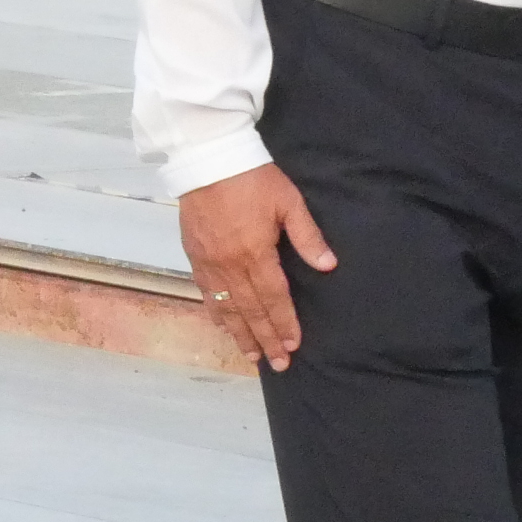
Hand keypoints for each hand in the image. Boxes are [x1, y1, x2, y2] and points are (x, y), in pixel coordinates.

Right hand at [178, 161, 336, 370]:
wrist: (206, 157)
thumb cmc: (253, 178)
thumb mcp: (288, 201)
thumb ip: (307, 236)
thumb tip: (328, 266)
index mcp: (255, 252)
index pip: (273, 298)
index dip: (284, 323)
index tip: (294, 345)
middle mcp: (229, 263)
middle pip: (250, 309)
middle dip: (265, 339)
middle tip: (278, 364)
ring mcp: (208, 260)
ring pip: (225, 306)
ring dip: (240, 333)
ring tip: (251, 355)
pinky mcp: (193, 253)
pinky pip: (204, 291)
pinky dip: (215, 312)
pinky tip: (223, 325)